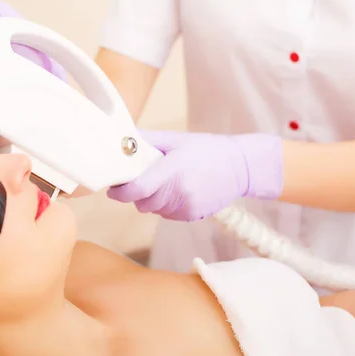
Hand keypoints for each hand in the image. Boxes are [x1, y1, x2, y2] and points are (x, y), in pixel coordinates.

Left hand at [107, 130, 282, 220]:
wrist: (241, 166)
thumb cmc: (207, 149)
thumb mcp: (176, 140)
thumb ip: (147, 140)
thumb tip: (121, 139)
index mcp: (172, 170)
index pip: (138, 189)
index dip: (120, 192)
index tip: (113, 188)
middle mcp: (178, 192)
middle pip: (141, 203)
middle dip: (137, 193)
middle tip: (144, 179)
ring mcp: (186, 206)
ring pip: (153, 210)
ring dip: (152, 200)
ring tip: (167, 182)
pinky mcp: (192, 216)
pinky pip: (167, 215)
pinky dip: (166, 206)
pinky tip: (179, 191)